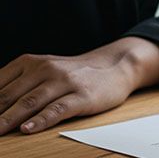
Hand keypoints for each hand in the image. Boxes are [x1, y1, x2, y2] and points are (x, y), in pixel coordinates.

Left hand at [0, 37, 158, 133]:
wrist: (115, 66)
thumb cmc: (76, 73)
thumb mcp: (43, 70)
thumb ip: (18, 83)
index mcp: (30, 62)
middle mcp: (45, 69)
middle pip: (9, 95)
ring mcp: (64, 82)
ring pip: (29, 102)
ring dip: (8, 119)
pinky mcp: (81, 96)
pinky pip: (57, 110)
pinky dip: (40, 120)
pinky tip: (27, 128)